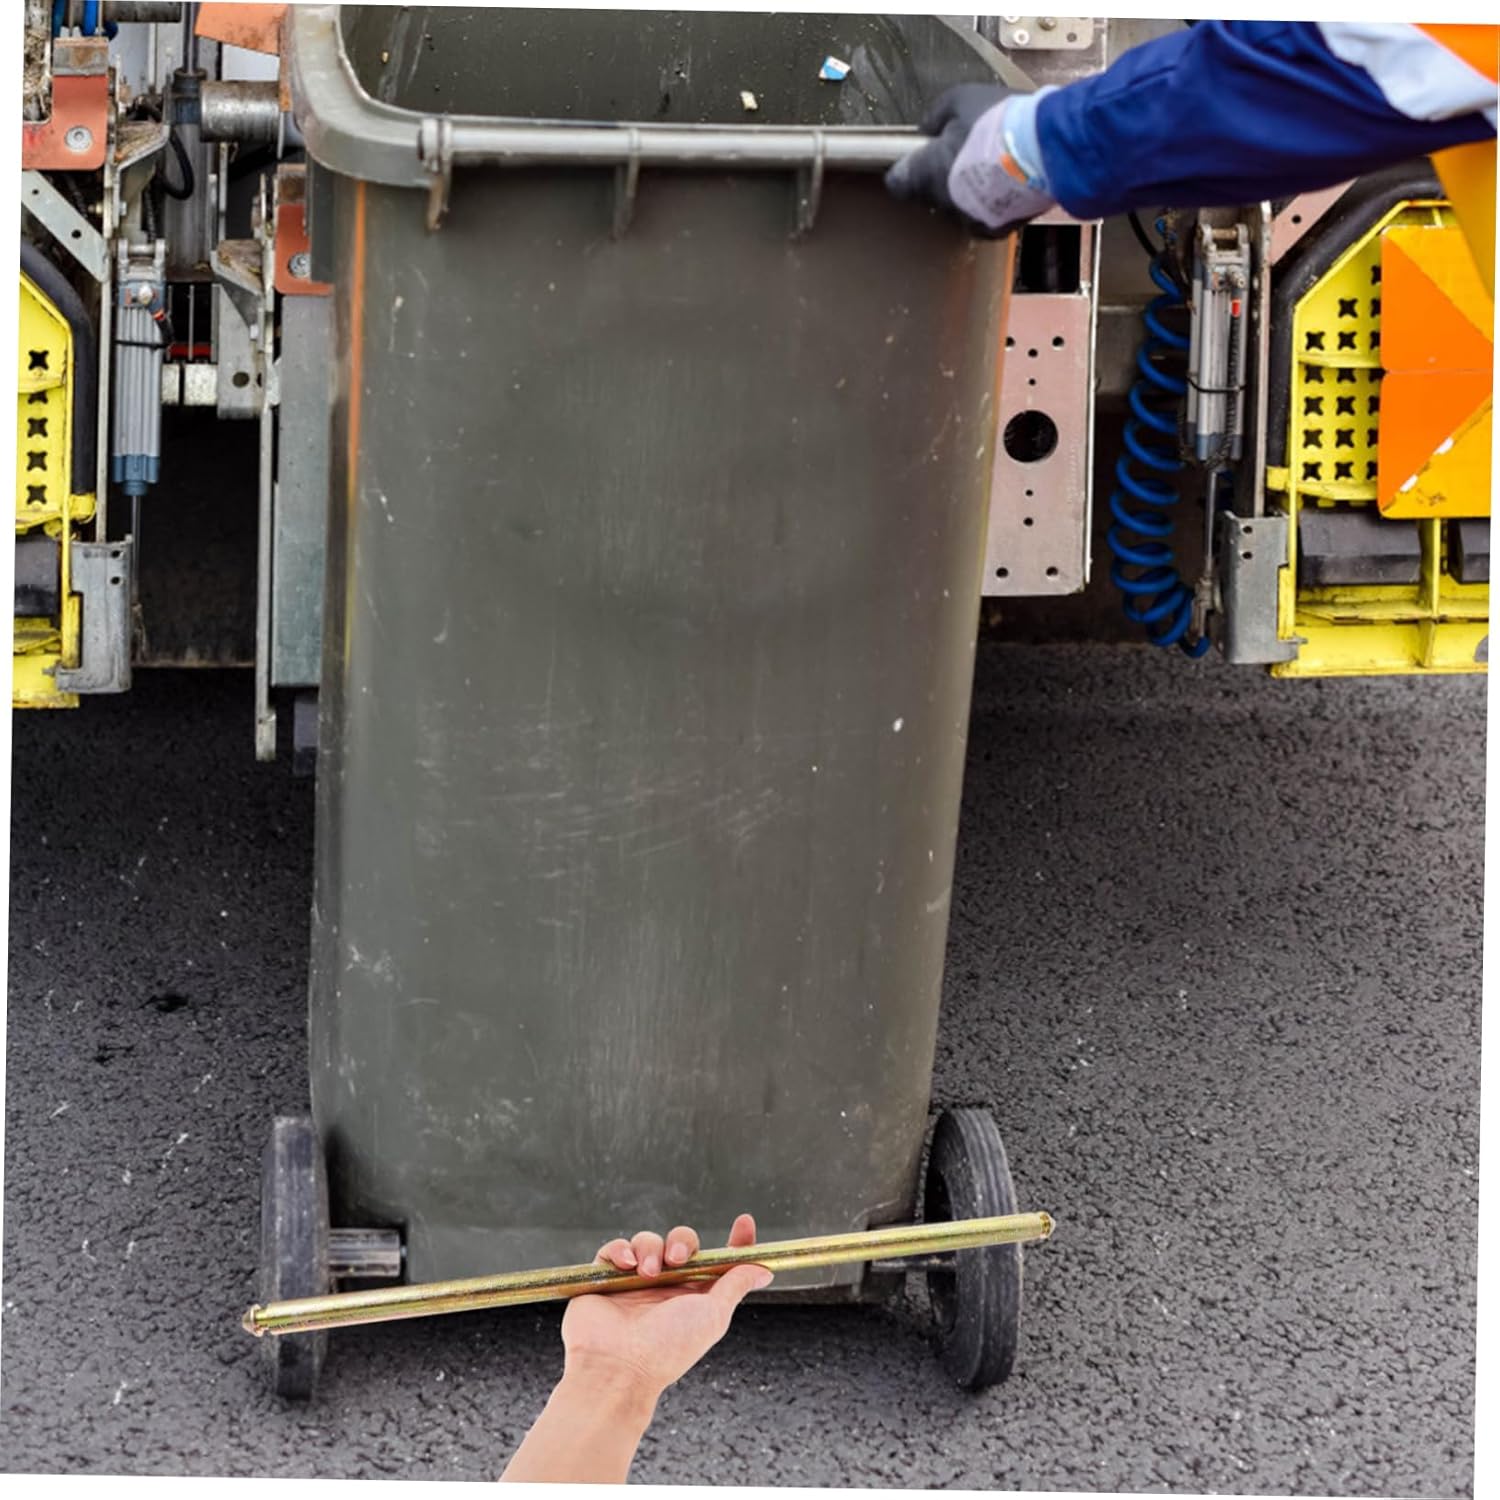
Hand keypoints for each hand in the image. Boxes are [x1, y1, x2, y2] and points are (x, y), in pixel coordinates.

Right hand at [561, 1214, 772, 1400]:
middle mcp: (666, 1287)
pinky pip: (615, 1249)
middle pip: (681, 1243)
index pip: (716, 1261)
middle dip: (682, 1242)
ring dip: (650, 1249)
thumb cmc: (667, 1348)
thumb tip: (766, 1270)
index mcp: (693, 1297)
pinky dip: (621, 1249)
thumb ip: (735, 1286)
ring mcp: (634, 1282)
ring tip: (646, 1273)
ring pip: (647, 1241)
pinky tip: (626, 1265)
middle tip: (676, 1258)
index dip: (733, 1241)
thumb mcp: (712, 1315)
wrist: (617, 1367)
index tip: (745, 1221)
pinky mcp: (606, 1279)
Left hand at [885, 84, 1054, 235]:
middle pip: (930, 194)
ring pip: (958, 208)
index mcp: (926, 173)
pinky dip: (989, 204)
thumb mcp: (960, 100)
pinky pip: (983, 217)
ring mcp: (968, 220)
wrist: (1047, 148)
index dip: (905, 169)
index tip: (917, 157)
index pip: (897, 183)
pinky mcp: (995, 230)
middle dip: (941, 176)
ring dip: (966, 192)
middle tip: (965, 152)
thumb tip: (927, 129)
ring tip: (991, 167)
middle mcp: (943, 204)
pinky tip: (1005, 184)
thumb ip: (935, 116)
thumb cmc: (1000, 120)